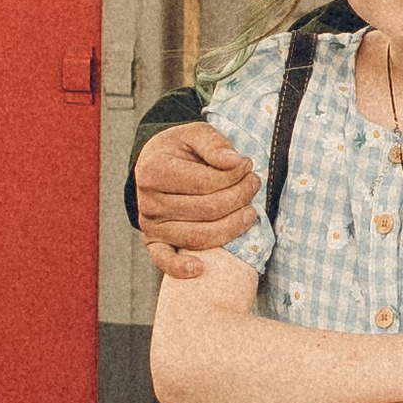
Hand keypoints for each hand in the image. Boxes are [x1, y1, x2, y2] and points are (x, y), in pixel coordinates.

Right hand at [135, 121, 259, 280]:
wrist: (154, 163)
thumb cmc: (180, 149)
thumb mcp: (195, 133)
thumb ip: (214, 144)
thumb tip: (235, 162)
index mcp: (154, 170)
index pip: (206, 182)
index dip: (234, 176)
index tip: (248, 165)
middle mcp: (148, 201)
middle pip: (207, 210)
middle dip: (239, 197)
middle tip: (254, 184)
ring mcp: (150, 225)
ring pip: (199, 236)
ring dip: (231, 227)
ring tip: (250, 212)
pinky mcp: (153, 242)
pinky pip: (164, 260)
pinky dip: (180, 268)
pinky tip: (199, 269)